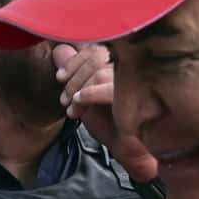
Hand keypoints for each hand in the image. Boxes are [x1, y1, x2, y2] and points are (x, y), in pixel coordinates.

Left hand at [53, 42, 157, 181]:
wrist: (137, 151)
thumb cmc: (116, 125)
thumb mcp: (88, 96)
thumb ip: (75, 73)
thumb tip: (59, 51)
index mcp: (126, 58)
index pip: (96, 47)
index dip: (74, 60)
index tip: (60, 76)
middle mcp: (136, 62)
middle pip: (95, 56)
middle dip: (73, 77)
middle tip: (64, 98)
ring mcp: (140, 75)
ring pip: (98, 70)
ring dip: (78, 88)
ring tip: (72, 107)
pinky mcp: (140, 92)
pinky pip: (106, 85)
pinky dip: (88, 94)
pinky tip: (79, 103)